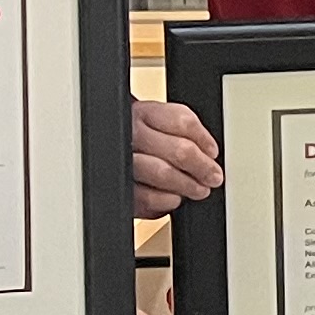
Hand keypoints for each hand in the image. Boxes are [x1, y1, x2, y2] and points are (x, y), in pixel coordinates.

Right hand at [129, 97, 221, 216]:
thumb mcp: (155, 124)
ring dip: (187, 185)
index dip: (204, 139)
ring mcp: (122, 161)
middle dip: (202, 167)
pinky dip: (167, 200)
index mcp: (143, 113)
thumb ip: (181, 133)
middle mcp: (131, 135)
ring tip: (200, 189)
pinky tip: (174, 198)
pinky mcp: (119, 188)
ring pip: (163, 173)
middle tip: (213, 177)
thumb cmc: (137, 142)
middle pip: (179, 150)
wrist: (101, 154)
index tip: (213, 152)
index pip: (182, 121)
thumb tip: (209, 155)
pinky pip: (147, 197)